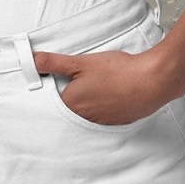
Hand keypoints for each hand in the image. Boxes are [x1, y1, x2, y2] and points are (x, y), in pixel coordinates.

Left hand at [33, 45, 184, 124]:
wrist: (150, 82)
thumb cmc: (118, 71)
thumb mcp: (83, 61)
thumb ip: (56, 63)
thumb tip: (34, 60)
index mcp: (71, 104)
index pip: (51, 101)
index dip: (53, 89)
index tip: (55, 81)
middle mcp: (82, 119)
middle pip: (68, 109)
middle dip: (71, 96)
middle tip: (80, 81)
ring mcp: (99, 123)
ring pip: (85, 114)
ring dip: (87, 103)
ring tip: (96, 86)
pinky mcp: (114, 123)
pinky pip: (101, 117)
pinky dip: (102, 107)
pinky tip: (109, 95)